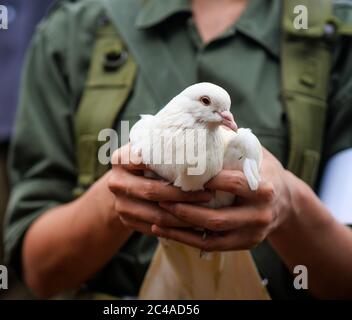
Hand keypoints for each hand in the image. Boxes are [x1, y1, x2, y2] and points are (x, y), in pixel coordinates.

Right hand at [107, 144, 212, 234]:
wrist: (125, 184)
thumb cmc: (148, 161)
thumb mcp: (150, 147)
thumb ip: (166, 143)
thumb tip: (205, 132)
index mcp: (121, 159)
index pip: (143, 160)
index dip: (170, 165)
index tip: (197, 169)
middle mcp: (116, 182)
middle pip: (152, 190)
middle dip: (183, 195)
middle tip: (208, 195)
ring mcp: (120, 204)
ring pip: (156, 215)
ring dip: (184, 216)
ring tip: (206, 213)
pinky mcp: (126, 222)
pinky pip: (156, 230)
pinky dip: (177, 229)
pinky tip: (195, 225)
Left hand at [151, 148, 296, 250]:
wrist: (286, 203)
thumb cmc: (263, 171)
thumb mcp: (257, 153)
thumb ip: (235, 141)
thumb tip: (211, 116)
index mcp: (263, 188)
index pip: (232, 184)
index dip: (206, 180)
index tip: (180, 174)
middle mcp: (260, 214)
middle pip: (217, 217)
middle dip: (185, 209)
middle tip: (161, 199)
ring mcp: (253, 234)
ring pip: (211, 235)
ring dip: (181, 227)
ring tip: (157, 217)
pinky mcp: (244, 244)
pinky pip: (211, 246)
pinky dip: (186, 239)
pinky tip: (165, 231)